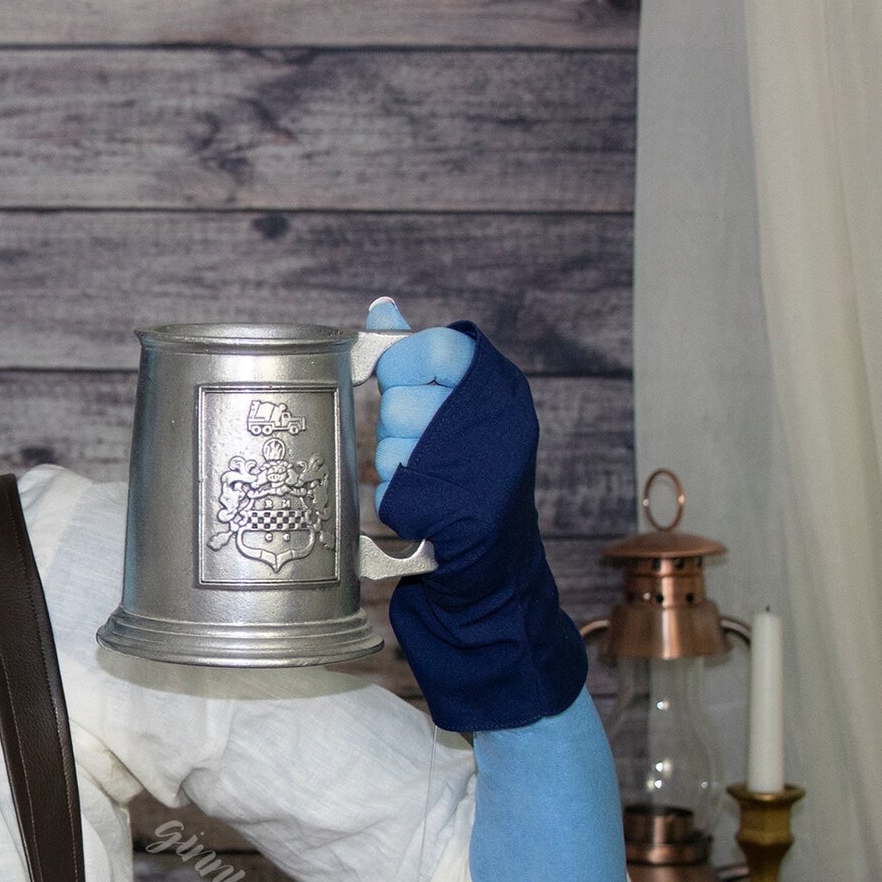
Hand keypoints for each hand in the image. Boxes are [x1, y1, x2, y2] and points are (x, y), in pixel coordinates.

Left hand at [363, 312, 586, 732]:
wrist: (493, 574)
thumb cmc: (467, 483)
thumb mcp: (450, 410)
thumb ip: (415, 357)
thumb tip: (382, 307)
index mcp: (499, 389)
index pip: (433, 347)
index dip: (403, 368)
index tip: (399, 386)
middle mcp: (498, 421)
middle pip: (398, 400)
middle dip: (394, 430)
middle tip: (421, 454)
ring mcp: (480, 466)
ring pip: (391, 445)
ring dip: (393, 469)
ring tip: (425, 485)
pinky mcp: (457, 511)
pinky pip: (392, 490)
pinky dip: (394, 506)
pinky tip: (420, 514)